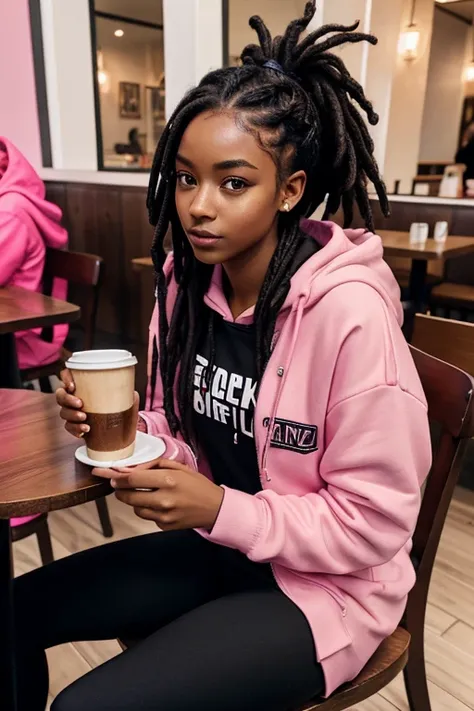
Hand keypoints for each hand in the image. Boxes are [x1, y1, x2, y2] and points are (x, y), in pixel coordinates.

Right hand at [56, 369, 143, 437]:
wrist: (120, 432)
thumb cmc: (120, 410)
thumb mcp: (125, 400)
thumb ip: (126, 395)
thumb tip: (132, 393)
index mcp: (84, 385)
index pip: (67, 375)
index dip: (66, 378)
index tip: (73, 385)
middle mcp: (75, 397)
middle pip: (60, 395)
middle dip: (67, 399)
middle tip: (80, 403)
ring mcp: (73, 412)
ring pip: (63, 412)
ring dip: (72, 415)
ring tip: (85, 419)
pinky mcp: (74, 426)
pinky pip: (68, 427)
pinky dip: (75, 429)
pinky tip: (84, 430)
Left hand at [93, 459, 223, 530]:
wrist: (215, 508)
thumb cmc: (197, 484)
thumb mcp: (179, 467)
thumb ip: (154, 465)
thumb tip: (130, 469)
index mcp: (167, 480)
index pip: (132, 480)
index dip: (118, 478)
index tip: (110, 476)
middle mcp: (163, 499)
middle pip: (128, 496)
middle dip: (120, 490)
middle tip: (118, 485)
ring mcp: (163, 516)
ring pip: (135, 508)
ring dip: (133, 500)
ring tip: (143, 493)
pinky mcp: (164, 526)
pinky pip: (147, 517)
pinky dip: (147, 509)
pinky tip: (158, 503)